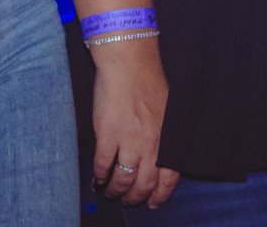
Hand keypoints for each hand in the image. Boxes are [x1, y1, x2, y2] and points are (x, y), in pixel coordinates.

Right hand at [90, 39, 181, 208]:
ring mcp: (129, 141)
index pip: (169, 177)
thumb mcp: (168, 111)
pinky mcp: (107, 135)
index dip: (160, 194)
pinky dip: (99, 175)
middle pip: (143, 183)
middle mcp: (151, 143)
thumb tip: (160, 156)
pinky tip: (98, 177)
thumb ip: (164, 135)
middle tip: (128, 200)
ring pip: (122, 179)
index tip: (153, 203)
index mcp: (168, 137)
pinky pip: (102, 165)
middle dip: (135, 197)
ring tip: (111, 192)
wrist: (129, 64)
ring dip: (115, 190)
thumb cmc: (149, 82)